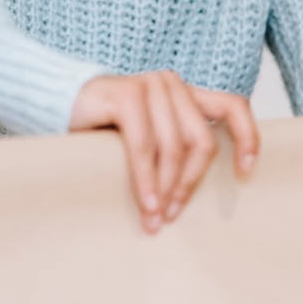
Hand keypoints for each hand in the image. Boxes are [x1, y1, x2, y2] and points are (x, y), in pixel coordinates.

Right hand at [68, 70, 259, 233]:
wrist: (55, 108)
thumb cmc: (104, 133)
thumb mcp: (150, 141)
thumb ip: (175, 151)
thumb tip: (205, 194)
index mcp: (184, 94)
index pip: (232, 106)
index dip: (247, 138)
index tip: (245, 174)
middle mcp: (171, 83)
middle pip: (201, 141)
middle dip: (189, 184)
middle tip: (173, 216)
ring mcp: (149, 84)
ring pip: (173, 147)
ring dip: (166, 190)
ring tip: (155, 220)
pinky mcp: (125, 93)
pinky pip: (144, 146)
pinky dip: (145, 179)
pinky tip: (144, 204)